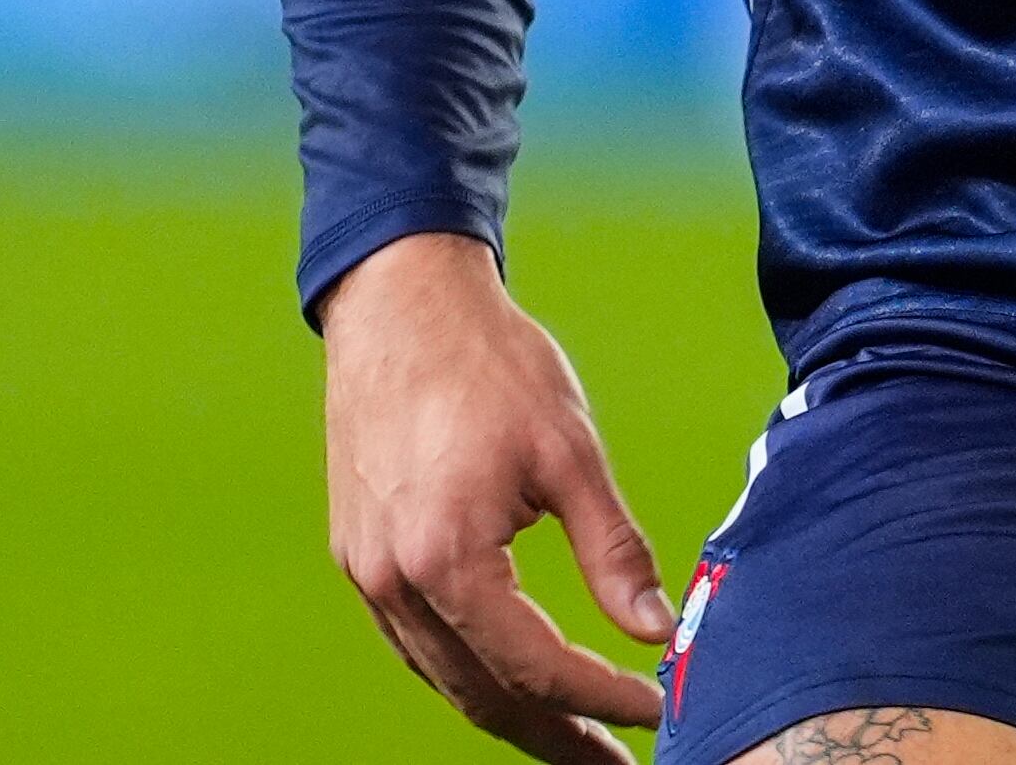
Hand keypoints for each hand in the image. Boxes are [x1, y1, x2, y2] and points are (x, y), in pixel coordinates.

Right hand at [323, 231, 677, 762]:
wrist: (399, 297)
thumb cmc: (488, 361)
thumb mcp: (569, 451)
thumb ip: (614, 551)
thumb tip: (658, 631)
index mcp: (447, 558)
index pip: (536, 667)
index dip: (601, 699)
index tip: (656, 709)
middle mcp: (393, 580)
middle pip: (483, 696)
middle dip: (554, 738)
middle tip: (612, 761)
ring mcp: (365, 571)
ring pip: (445, 678)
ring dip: (512, 714)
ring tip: (573, 735)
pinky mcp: (357, 553)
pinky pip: (416, 643)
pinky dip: (468, 672)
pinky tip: (509, 679)